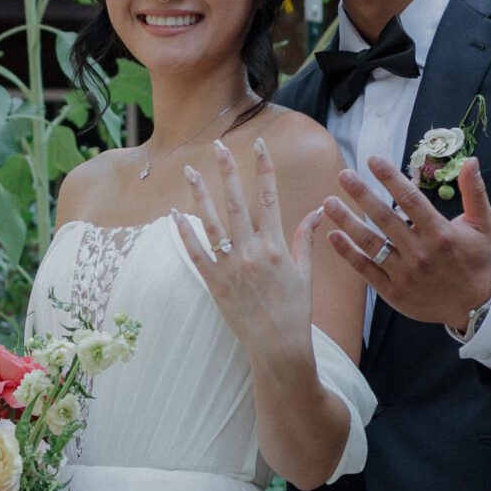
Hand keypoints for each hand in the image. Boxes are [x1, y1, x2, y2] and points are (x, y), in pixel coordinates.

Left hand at [173, 136, 319, 360]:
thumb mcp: (305, 273)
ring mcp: (230, 267)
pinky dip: (184, 233)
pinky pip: (195, 253)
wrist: (279, 346)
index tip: (260, 145)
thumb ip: (305, 239)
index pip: (270, 198)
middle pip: (237, 202)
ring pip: (211, 222)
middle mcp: (252, 252)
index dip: (264, 169)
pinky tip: (174, 215)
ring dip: (200, 194)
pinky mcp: (214, 283)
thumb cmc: (295, 311)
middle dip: (228, 171)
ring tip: (191, 171)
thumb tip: (317, 211)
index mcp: (276, 246)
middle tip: (218, 145)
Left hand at [324, 156, 490, 332]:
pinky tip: (333, 236)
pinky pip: (366, 269)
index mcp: (440, 233)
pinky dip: (347, 253)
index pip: (410, 200)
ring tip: (329, 203)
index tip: (373, 160)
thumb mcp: (483, 225)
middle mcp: (420, 253)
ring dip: (347, 221)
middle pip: (384, 218)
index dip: (390, 178)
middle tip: (343, 175)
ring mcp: (404, 274)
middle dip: (361, 194)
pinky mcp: (393, 291)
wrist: (474, 308)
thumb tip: (471, 161)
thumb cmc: (476, 262)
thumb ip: (475, 192)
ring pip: (370, 243)